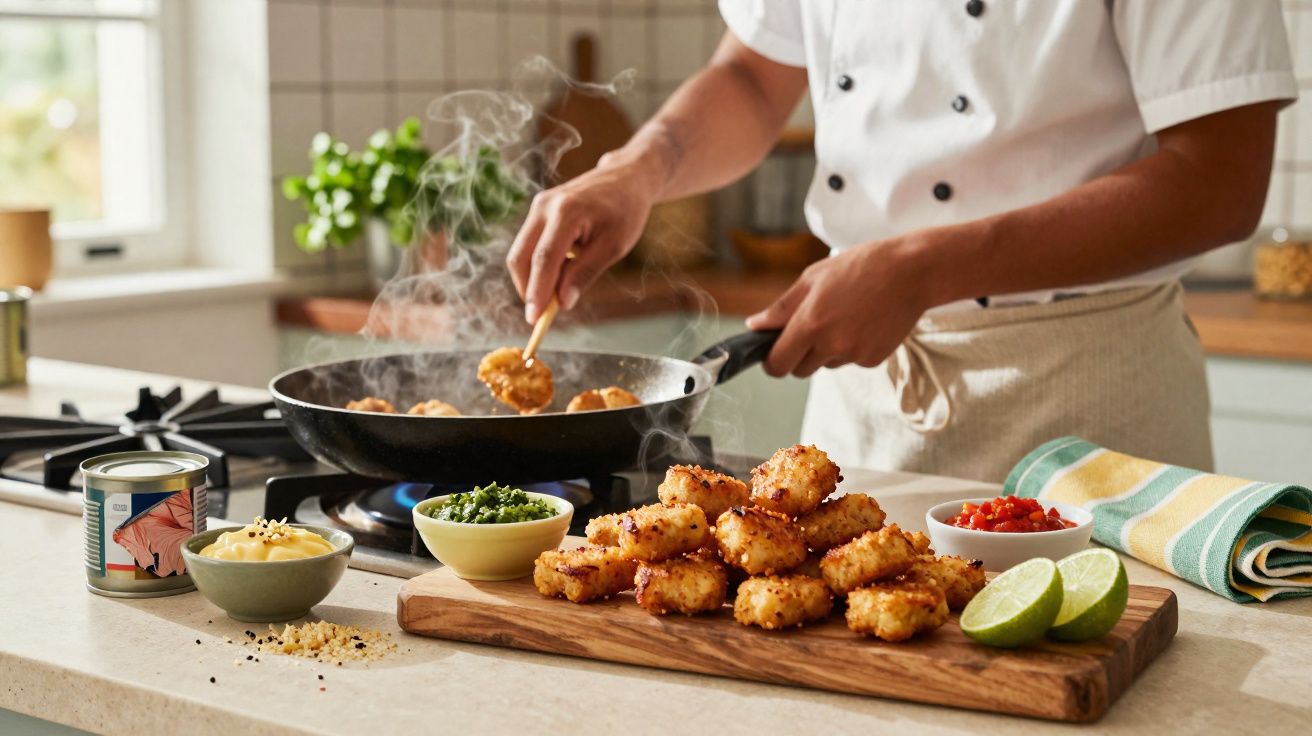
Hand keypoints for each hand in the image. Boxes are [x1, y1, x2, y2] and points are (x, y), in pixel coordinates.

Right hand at [508, 153, 661, 322]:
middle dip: (527, 289)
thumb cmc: (625, 212)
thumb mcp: (614, 247)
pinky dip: (536, 266)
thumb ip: (586, 273)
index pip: (544, 259)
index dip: (537, 291)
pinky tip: (557, 275)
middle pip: (521, 257)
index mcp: (566, 212)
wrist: (626, 179)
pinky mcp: (537, 210)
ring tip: (555, 293)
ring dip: (531, 278)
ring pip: (520, 252)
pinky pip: (527, 244)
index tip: (534, 318)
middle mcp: (544, 207)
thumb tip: (562, 303)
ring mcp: (538, 206)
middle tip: (541, 313)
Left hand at [745, 237, 935, 377]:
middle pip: (800, 370)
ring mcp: (854, 355)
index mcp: (810, 324)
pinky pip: (851, 361)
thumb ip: (782, 308)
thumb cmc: (861, 267)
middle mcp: (831, 344)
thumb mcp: (813, 278)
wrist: (911, 272)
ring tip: (845, 316)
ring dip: (827, 349)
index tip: (773, 354)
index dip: (772, 362)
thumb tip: (755, 325)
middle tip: (811, 327)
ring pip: (827, 364)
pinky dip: (852, 347)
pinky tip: (864, 322)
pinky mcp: (874, 360)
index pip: (778, 364)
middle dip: (799, 355)